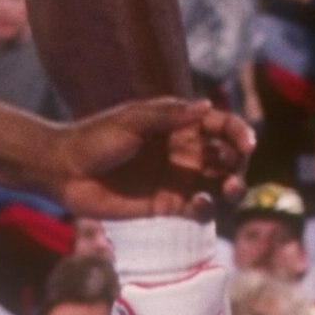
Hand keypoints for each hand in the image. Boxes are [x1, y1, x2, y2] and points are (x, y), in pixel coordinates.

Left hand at [60, 94, 253, 217]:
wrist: (67, 172)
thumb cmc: (96, 137)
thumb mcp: (132, 120)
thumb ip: (168, 115)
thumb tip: (206, 105)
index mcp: (176, 124)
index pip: (218, 125)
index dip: (237, 132)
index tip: (247, 143)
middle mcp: (181, 150)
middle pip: (225, 155)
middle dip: (239, 162)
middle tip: (236, 171)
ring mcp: (176, 179)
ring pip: (217, 183)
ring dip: (231, 186)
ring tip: (229, 189)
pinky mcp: (167, 206)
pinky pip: (198, 209)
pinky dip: (207, 208)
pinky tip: (199, 205)